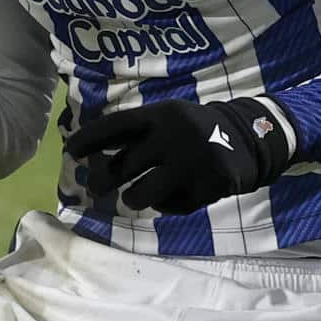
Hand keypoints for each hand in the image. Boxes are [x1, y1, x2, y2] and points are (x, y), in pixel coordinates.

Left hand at [64, 98, 291, 215]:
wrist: (248, 137)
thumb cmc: (193, 130)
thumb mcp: (167, 118)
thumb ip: (135, 132)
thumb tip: (89, 151)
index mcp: (161, 115)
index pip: (116, 126)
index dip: (91, 139)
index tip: (72, 151)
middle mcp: (174, 136)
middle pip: (124, 166)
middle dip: (104, 180)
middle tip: (97, 188)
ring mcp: (193, 163)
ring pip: (143, 194)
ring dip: (132, 199)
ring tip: (131, 197)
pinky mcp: (209, 186)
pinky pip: (172, 206)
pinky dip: (166, 204)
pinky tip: (171, 195)